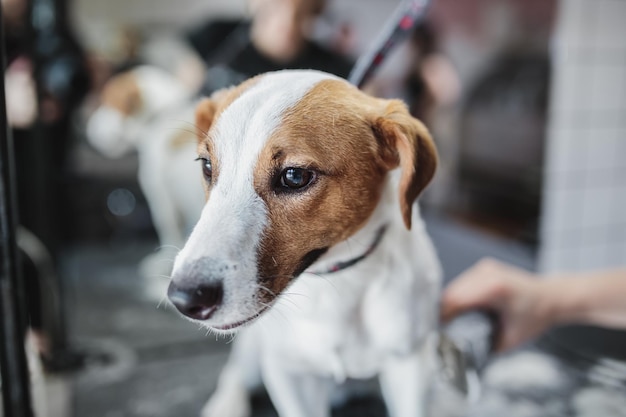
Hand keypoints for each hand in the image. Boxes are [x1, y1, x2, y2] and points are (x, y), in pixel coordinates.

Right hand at [441, 258, 555, 351]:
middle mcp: (487, 274)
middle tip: (442, 329)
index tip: (437, 329)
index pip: (455, 299)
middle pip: (452, 292)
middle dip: (444, 311)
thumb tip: (466, 356)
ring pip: (455, 286)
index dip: (443, 315)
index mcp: (494, 288)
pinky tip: (460, 309)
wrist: (551, 297)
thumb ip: (487, 346)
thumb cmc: (536, 315)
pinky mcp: (484, 268)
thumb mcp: (511, 339)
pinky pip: (462, 282)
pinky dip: (458, 296)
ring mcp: (484, 268)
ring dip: (450, 303)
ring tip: (449, 320)